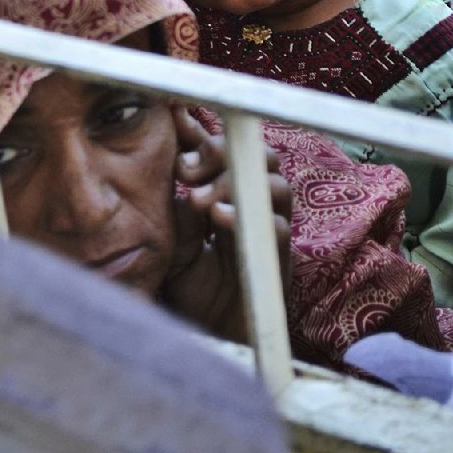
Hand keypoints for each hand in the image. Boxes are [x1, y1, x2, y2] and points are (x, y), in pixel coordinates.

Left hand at [161, 107, 291, 343]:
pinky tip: (219, 217)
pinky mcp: (277, 262)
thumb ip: (179, 200)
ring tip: (201, 200)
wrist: (204, 337)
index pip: (226, 148)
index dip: (206, 129)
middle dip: (225, 151)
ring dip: (237, 183)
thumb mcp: (174, 235)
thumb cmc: (190, 285)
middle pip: (262, 155)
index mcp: (229, 191)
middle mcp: (255, 204)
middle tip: (187, 167)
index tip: (176, 115)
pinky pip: (277, 228)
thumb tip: (177, 155)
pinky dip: (248, 216)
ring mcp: (269, 231)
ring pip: (278, 185)